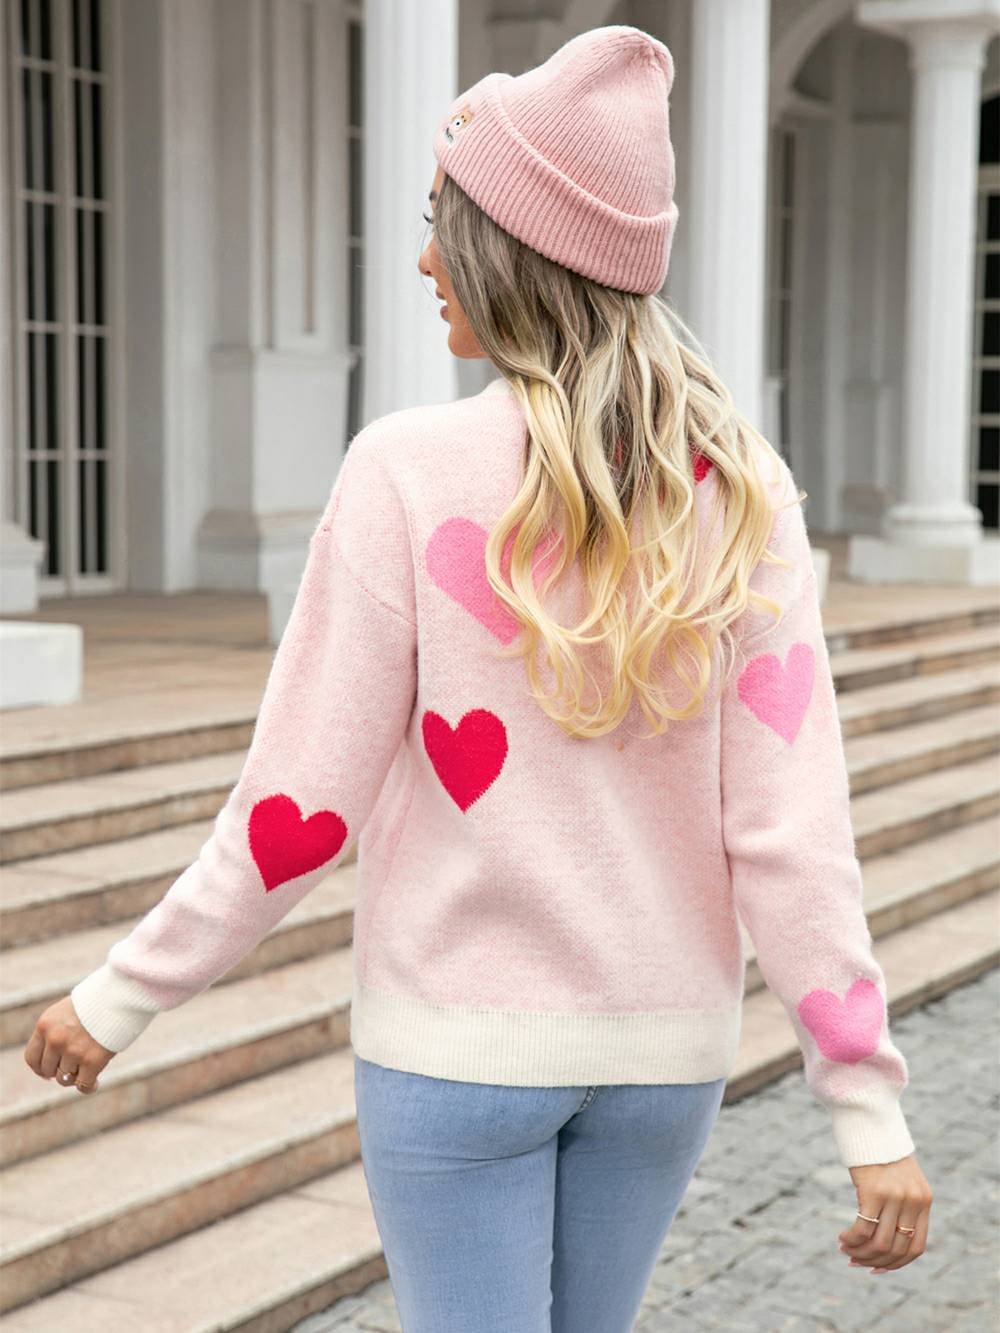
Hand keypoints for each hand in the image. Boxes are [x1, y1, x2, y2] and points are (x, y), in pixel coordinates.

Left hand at [23, 995, 114, 1093]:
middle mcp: (55, 1039)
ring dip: (76, 1075)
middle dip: (60, 1070)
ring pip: (65, 1079)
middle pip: (49, 1070)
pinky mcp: (92, 1060)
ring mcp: (73, 1051)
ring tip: (88, 1068)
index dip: (41, 1068)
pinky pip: (83, 1085)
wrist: (121, 994)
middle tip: (74, 1066)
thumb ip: (54, 1033)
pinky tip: (95, 1083)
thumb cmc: (96, 1002)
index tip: (49, 1072)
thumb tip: (51, 1065)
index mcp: (45, 1025)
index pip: (32, 1058)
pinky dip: (89, 1087)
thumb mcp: (66, 1012)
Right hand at [838, 1155, 931, 1273]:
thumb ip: (902, 1203)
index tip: (876, 1268)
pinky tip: (842, 1238)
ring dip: (860, 1253)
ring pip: (879, 1244)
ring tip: (845, 1250)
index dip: (896, 1264)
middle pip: (896, 1250)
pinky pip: (863, 1229)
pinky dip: (851, 1239)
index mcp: (924, 1200)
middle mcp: (913, 1201)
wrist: (870, 1118)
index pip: (916, 1248)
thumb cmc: (880, 1148)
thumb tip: (887, 1234)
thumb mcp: (900, 1177)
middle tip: (854, 1261)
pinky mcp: (873, 1191)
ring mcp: (895, 1197)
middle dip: (873, 1261)